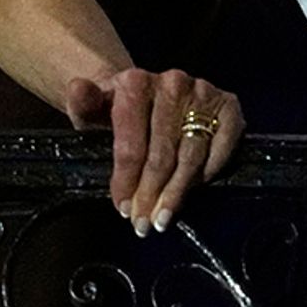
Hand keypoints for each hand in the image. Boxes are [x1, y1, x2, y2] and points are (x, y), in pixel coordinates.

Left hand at [63, 67, 243, 234]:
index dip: (126, 180)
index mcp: (136, 83)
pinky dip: (208, 173)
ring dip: (177, 193)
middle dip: (151, 194)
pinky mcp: (228, 105)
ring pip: (191, 156)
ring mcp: (203, 93)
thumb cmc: (119, 109)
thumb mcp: (94, 110)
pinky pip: (222, 148)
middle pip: (162, 154)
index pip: (131, 143)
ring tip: (163, 218)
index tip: (123, 208)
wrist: (149, 91)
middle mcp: (172, 83)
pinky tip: (194, 191)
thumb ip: (83, 104)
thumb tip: (77, 89)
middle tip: (143, 223)